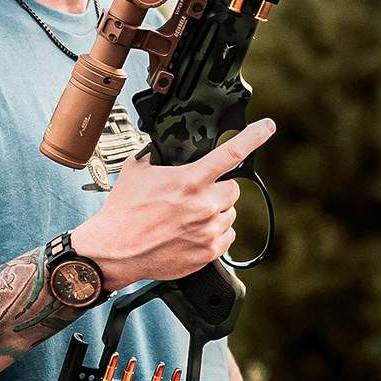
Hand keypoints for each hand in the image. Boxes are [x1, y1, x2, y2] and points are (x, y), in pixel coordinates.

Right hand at [73, 119, 275, 291]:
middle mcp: (204, 205)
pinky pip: (226, 236)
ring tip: (187, 217)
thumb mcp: (137, 170)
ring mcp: (208, 231)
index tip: (267, 127)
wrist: (114, 250)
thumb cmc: (123, 211)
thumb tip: (165, 146)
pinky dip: (214, 233)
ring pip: (229, 214)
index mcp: (190, 180)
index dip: (254, 136)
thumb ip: (158, 155)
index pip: (231, 153)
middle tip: (196, 195)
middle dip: (217, 189)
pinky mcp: (208, 253)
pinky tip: (192, 233)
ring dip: (214, 212)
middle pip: (232, 189)